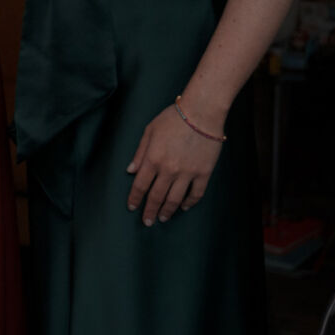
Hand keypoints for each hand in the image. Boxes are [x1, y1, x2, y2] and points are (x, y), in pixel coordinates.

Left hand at [126, 103, 223, 224]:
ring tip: (162, 218)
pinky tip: (183, 207)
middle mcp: (169, 169)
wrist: (201, 113)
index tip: (132, 207)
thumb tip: (130, 171)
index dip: (135, 198)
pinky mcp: (204, 173)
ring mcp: (187, 173)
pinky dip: (189, 202)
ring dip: (167, 211)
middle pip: (156, 196)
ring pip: (175, 199)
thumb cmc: (173, 118)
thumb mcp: (150, 131)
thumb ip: (140, 153)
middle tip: (146, 221)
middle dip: (149, 210)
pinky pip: (196, 193)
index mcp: (153, 159)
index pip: (140, 185)